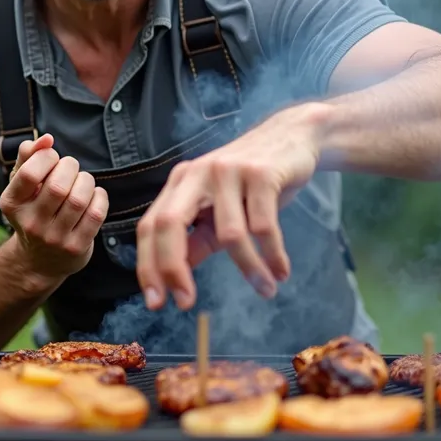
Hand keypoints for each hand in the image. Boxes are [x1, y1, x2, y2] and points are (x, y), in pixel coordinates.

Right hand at [0, 133, 108, 278]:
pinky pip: (96, 213)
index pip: (29, 174)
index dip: (47, 157)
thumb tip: (47, 139)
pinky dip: (100, 197)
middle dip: (71, 167)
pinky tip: (94, 195)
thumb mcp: (22, 183)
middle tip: (71, 167)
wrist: (40, 259)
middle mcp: (30, 224)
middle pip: (58, 186)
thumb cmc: (33, 208)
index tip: (52, 158)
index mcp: (11, 204)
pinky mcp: (76, 247)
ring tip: (82, 181)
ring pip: (79, 199)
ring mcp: (54, 239)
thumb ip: (29, 155)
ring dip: (86, 181)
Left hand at [135, 104, 326, 310]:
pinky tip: (281, 271)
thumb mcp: (219, 208)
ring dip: (250, 269)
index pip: (150, 225)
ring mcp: (227, 171)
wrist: (292, 137)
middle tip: (185, 303)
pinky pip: (264, 226)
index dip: (148, 265)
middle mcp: (197, 174)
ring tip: (267, 289)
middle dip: (172, 268)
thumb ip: (198, 237)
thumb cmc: (251, 180)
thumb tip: (176, 275)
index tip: (155, 302)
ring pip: (229, 234)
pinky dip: (273, 255)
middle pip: (170, 223)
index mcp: (180, 183)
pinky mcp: (261, 173)